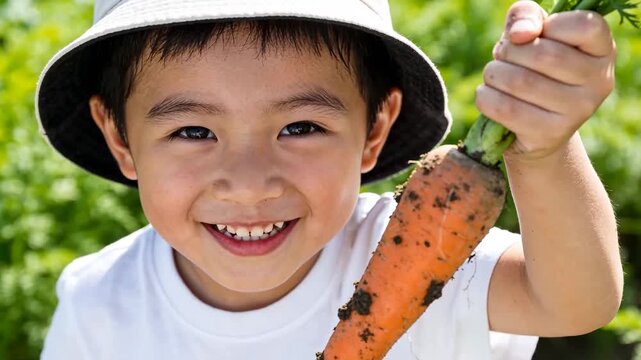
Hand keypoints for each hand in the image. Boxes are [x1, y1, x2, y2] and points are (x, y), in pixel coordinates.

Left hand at [475, 1, 615, 160]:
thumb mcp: (534, 34)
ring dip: (493, 73)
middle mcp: (599, 81)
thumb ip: (526, 16)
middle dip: (508, 51)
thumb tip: (519, 34)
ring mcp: (578, 111)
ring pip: (519, 81)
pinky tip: (489, 95)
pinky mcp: (550, 133)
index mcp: (602, 51)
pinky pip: (504, 108)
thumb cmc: (534, 68)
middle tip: (503, 56)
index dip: (549, 25)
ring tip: (495, 76)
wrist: (536, 128)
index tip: (533, 35)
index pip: (584, 25)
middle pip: (542, 54)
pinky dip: (485, 96)